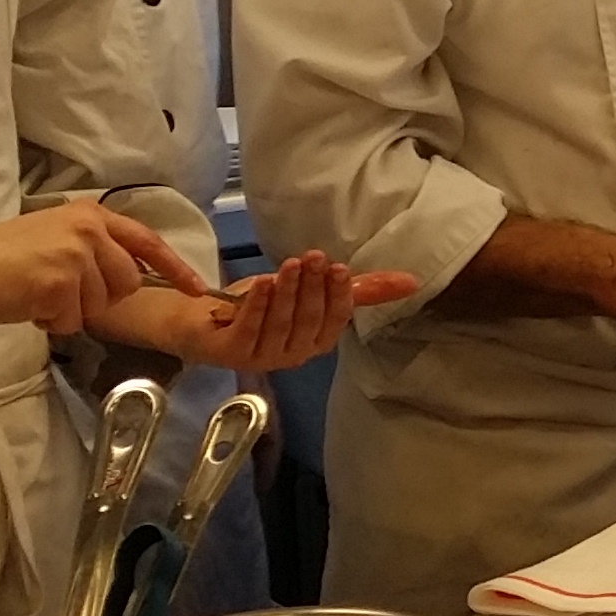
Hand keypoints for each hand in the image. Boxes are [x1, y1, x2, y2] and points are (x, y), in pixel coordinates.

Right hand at [0, 202, 206, 337]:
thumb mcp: (52, 238)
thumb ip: (91, 248)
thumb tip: (128, 272)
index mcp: (88, 214)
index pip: (146, 240)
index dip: (174, 267)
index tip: (198, 288)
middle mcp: (87, 229)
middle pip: (127, 282)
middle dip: (99, 298)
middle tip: (58, 292)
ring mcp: (75, 255)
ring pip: (102, 305)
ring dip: (71, 311)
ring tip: (37, 294)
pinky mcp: (60, 283)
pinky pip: (73, 321)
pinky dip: (51, 322)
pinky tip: (27, 305)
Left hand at [130, 251, 415, 371]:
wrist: (203, 317)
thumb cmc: (260, 303)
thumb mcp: (310, 288)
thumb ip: (359, 288)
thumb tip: (412, 281)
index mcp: (317, 341)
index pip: (336, 319)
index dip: (338, 295)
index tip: (338, 267)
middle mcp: (294, 355)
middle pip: (309, 320)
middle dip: (312, 288)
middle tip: (314, 257)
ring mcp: (264, 358)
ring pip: (282, 324)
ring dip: (288, 293)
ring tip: (291, 266)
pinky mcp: (234, 354)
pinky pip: (250, 330)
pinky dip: (258, 305)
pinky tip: (263, 283)